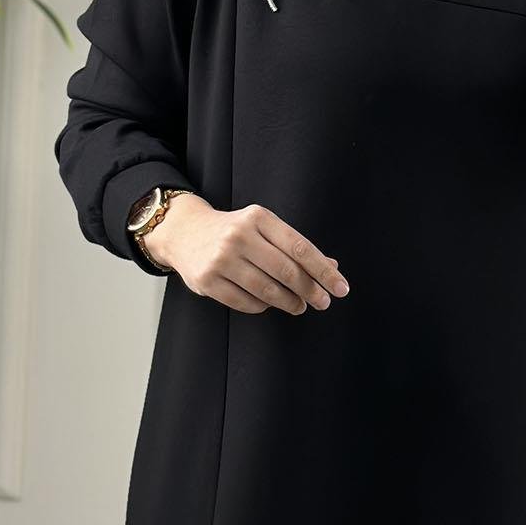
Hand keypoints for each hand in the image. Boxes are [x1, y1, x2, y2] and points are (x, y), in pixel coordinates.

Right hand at [146, 195, 349, 315]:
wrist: (184, 232)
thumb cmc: (234, 232)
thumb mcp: (264, 228)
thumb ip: (295, 247)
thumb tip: (331, 267)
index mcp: (258, 218)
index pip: (300, 248)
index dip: (324, 271)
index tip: (341, 288)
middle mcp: (239, 236)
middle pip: (286, 271)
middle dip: (311, 290)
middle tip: (323, 302)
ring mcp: (221, 259)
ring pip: (267, 290)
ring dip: (289, 302)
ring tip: (299, 305)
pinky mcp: (207, 281)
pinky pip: (246, 302)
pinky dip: (263, 306)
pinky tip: (269, 303)